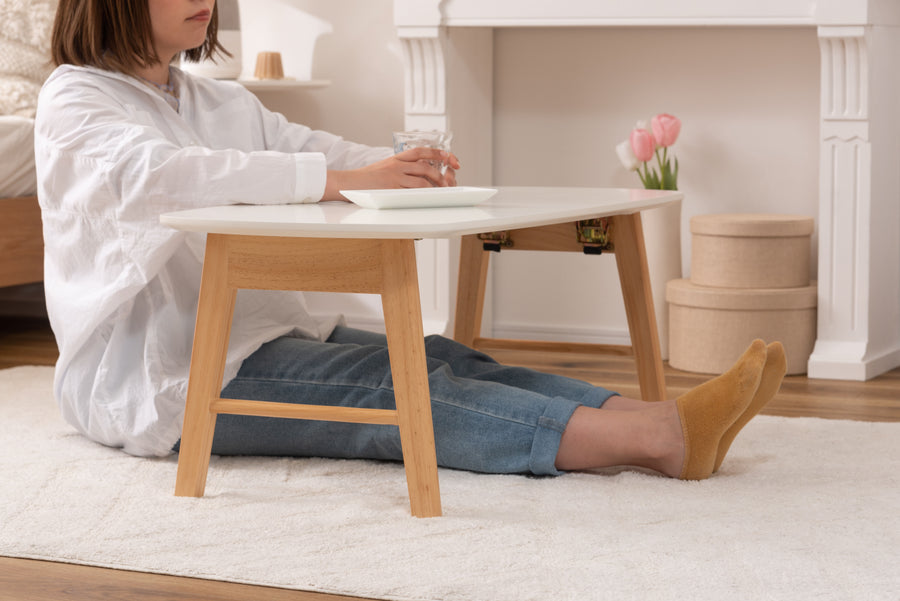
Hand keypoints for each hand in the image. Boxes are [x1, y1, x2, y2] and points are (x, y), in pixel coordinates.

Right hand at [323, 147, 460, 200]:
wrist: (348, 183)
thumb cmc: (366, 179)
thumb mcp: (385, 167)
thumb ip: (402, 169)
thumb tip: (423, 174)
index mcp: (396, 158)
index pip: (422, 151)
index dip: (439, 153)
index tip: (451, 158)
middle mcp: (397, 165)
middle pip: (426, 165)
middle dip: (442, 173)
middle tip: (450, 181)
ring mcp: (394, 177)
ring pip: (422, 179)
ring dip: (436, 185)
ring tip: (442, 191)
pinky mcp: (391, 188)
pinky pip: (413, 190)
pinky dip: (425, 193)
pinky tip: (431, 197)